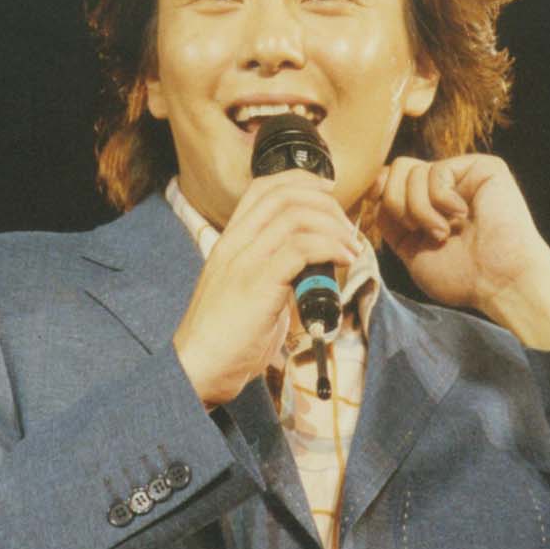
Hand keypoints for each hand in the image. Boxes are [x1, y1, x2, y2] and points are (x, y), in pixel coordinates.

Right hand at [172, 170, 362, 406]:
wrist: (198, 368)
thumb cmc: (225, 336)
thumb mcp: (244, 290)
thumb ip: (271, 270)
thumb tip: (310, 265)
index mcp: (229, 241)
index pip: (261, 188)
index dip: (299, 180)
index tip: (327, 191)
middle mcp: (234, 243)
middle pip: (283, 195)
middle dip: (324, 203)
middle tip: (347, 227)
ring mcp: (244, 261)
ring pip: (295, 217)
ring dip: (334, 227)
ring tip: (352, 248)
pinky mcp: (258, 284)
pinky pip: (300, 249)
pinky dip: (330, 248)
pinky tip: (344, 260)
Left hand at [368, 155, 549, 349]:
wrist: (500, 282)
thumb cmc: (462, 276)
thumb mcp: (410, 249)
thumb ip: (391, 220)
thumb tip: (373, 188)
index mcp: (429, 203)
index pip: (391, 180)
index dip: (379, 190)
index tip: (376, 205)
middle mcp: (446, 185)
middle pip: (397, 169)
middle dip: (397, 203)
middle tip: (421, 232)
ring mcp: (464, 174)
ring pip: (412, 171)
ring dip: (421, 210)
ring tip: (445, 232)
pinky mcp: (482, 167)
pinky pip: (436, 171)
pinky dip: (441, 200)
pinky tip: (462, 216)